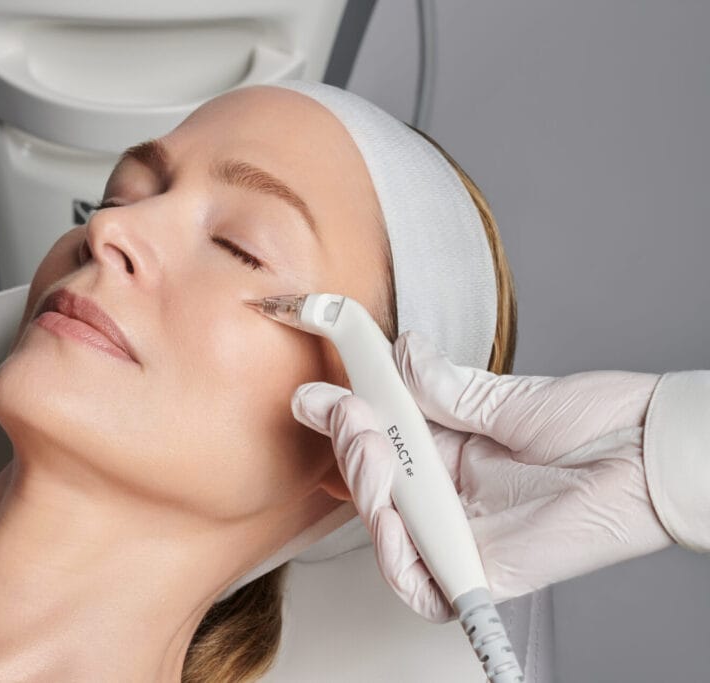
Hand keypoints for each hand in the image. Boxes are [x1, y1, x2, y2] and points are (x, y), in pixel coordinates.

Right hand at [292, 330, 674, 622]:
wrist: (653, 449)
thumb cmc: (601, 424)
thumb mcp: (507, 397)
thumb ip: (445, 387)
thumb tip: (402, 355)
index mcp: (456, 456)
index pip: (383, 446)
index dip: (345, 423)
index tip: (321, 392)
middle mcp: (455, 498)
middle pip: (378, 488)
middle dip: (349, 445)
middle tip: (347, 409)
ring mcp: (467, 535)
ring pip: (388, 533)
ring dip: (366, 488)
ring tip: (371, 445)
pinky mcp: (486, 570)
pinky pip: (425, 585)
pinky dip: (396, 559)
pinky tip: (388, 514)